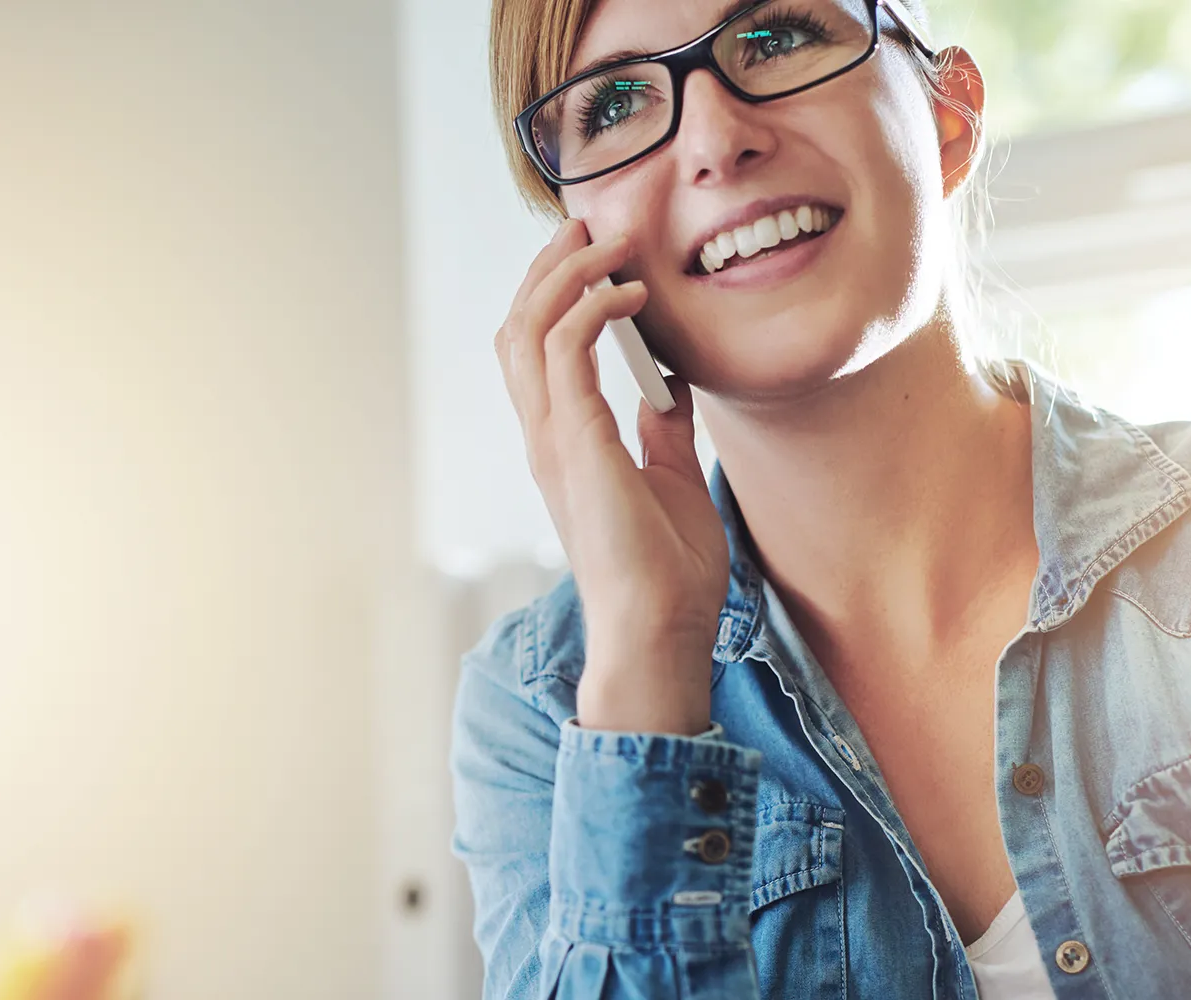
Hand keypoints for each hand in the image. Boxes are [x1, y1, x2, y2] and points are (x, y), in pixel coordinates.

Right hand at [493, 218, 729, 735]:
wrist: (661, 631)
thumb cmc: (667, 575)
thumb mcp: (672, 481)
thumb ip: (661, 434)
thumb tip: (669, 392)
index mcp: (563, 444)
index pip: (535, 348)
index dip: (554, 292)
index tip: (596, 253)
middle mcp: (546, 436)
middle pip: (518, 326)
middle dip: (549, 266)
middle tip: (590, 225)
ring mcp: (555, 441)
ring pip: (529, 328)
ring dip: (567, 274)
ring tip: (610, 242)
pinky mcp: (577, 446)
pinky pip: (567, 353)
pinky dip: (591, 309)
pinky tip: (631, 293)